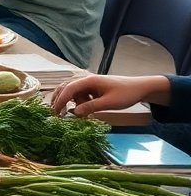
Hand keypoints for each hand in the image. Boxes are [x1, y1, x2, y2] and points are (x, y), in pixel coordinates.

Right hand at [49, 74, 169, 116]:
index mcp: (89, 80)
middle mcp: (86, 80)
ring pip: (73, 93)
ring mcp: (89, 84)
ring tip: (74, 115)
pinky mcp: (93, 89)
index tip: (55, 112)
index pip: (68, 89)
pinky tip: (84, 111)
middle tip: (55, 114)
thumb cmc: (126, 93)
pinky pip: (81, 95)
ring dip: (71, 103)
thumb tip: (74, 112)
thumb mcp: (109, 103)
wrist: (140, 88)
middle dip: (59, 100)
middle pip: (66, 88)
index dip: (60, 100)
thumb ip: (91, 107)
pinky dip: (79, 103)